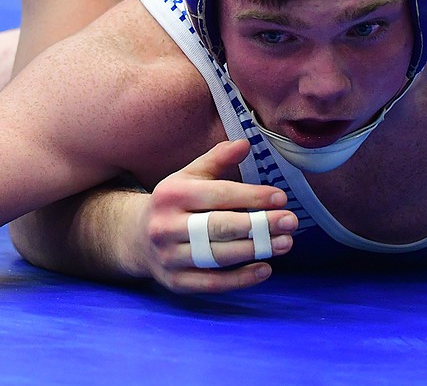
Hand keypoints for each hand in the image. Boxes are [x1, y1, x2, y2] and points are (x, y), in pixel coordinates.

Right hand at [133, 139, 297, 293]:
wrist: (136, 237)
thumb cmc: (174, 202)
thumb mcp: (189, 175)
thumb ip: (217, 159)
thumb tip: (245, 144)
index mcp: (172, 194)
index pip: (218, 195)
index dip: (251, 197)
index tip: (281, 198)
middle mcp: (167, 225)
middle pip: (219, 227)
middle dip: (259, 225)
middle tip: (290, 222)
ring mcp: (169, 256)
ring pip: (217, 256)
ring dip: (255, 251)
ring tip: (284, 243)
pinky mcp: (175, 282)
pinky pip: (211, 283)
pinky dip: (240, 279)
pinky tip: (264, 268)